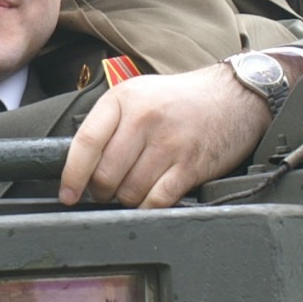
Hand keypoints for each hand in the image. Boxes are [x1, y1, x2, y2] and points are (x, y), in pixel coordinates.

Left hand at [58, 63, 271, 208]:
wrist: (234, 96)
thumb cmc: (182, 100)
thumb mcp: (139, 94)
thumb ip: (110, 123)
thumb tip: (80, 165)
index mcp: (124, 99)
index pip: (86, 142)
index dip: (72, 174)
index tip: (68, 193)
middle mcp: (144, 119)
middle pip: (106, 175)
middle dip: (101, 192)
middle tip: (107, 190)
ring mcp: (169, 143)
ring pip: (129, 192)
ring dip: (127, 199)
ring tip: (135, 188)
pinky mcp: (190, 166)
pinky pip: (157, 201)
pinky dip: (149, 207)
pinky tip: (151, 199)